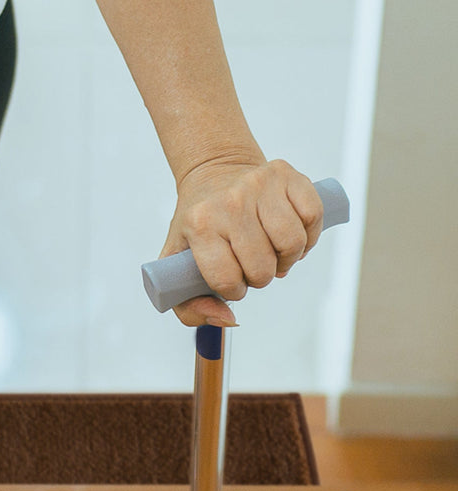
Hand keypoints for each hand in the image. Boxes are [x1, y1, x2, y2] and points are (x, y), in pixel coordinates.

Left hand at [159, 159, 324, 326]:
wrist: (214, 172)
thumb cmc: (198, 223)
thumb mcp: (178, 264)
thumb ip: (190, 307)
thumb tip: (227, 318)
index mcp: (199, 224)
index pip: (227, 279)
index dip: (233, 289)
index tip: (230, 279)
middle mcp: (229, 202)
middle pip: (262, 266)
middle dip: (260, 276)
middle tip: (252, 265)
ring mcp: (259, 185)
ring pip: (292, 244)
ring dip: (287, 258)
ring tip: (272, 252)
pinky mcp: (286, 175)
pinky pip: (313, 217)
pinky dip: (308, 234)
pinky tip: (291, 234)